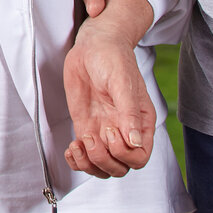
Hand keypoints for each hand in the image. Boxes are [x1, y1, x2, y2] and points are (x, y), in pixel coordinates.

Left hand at [62, 0, 156, 177]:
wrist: (94, 45)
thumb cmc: (113, 58)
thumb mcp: (122, 82)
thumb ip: (129, 112)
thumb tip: (135, 142)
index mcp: (141, 122)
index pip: (139, 158)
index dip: (124, 154)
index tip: (111, 131)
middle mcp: (124, 131)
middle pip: (119, 167)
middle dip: (103, 160)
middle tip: (92, 136)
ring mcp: (104, 130)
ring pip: (102, 167)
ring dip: (88, 164)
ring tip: (78, 146)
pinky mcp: (86, 127)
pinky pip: (84, 156)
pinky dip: (76, 160)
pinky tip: (71, 149)